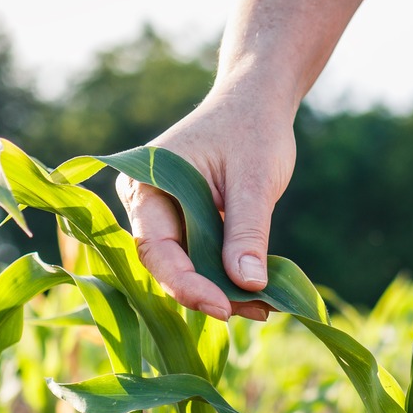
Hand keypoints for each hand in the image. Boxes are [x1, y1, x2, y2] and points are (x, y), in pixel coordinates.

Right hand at [117, 93, 295, 320]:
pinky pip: (202, 259)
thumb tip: (249, 285)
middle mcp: (146, 204)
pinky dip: (228, 277)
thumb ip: (248, 231)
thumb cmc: (252, 129)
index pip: (156, 248)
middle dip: (209, 293)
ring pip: (187, 268)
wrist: (256, 102)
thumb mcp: (254, 179)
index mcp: (146, 184)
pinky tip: (260, 293)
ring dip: (223, 290)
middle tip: (256, 310)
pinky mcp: (188, 226)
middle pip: (168, 265)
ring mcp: (165, 217)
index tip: (223, 307)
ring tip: (266, 306)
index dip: (186, 284)